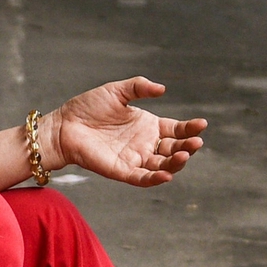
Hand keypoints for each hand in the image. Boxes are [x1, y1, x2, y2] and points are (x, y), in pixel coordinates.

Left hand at [43, 77, 206, 187]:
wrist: (64, 124)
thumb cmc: (88, 107)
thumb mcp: (117, 91)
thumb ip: (139, 87)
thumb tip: (163, 89)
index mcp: (148, 126)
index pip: (176, 130)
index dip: (190, 129)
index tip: (202, 124)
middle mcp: (145, 144)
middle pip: (174, 149)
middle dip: (187, 147)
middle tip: (196, 142)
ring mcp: (135, 159)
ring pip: (163, 166)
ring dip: (176, 163)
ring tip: (184, 155)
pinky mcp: (122, 171)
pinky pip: (142, 178)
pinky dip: (155, 179)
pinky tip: (168, 174)